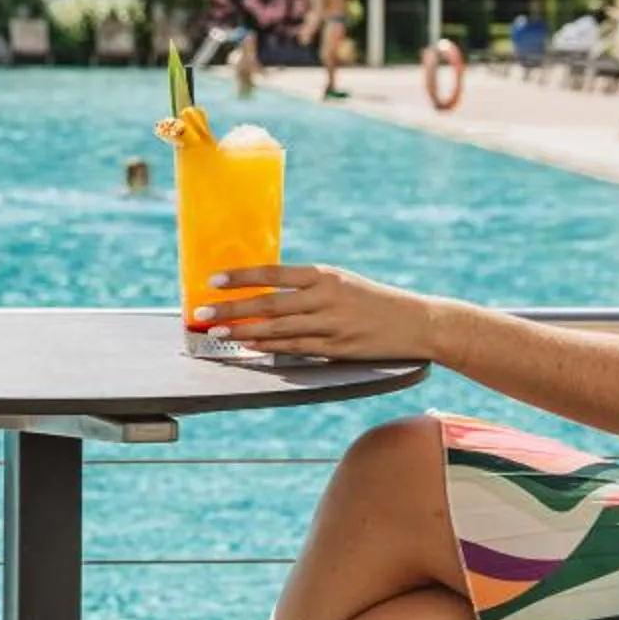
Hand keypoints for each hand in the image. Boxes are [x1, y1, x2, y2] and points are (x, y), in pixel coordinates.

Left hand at [198, 264, 443, 361]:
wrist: (416, 322)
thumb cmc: (373, 300)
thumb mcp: (341, 282)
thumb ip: (308, 285)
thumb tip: (267, 292)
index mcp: (324, 275)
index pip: (273, 273)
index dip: (241, 276)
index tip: (213, 280)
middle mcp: (325, 296)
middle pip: (268, 302)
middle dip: (231, 308)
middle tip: (202, 313)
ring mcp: (330, 323)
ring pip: (277, 327)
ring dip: (243, 330)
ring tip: (217, 333)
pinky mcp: (337, 347)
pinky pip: (295, 347)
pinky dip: (269, 346)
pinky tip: (249, 345)